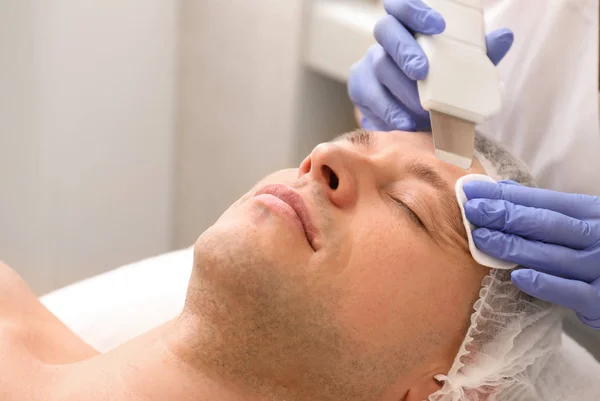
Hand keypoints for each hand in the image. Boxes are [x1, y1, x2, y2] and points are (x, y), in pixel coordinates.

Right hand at [348, 0, 513, 131]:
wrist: (419, 118)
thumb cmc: (443, 86)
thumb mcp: (465, 70)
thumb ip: (481, 55)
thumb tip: (505, 36)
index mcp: (410, 27)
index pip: (401, 6)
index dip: (414, 10)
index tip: (437, 26)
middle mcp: (386, 41)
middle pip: (385, 31)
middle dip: (404, 51)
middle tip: (422, 72)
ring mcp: (369, 65)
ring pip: (378, 70)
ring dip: (400, 90)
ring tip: (420, 110)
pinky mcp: (360, 91)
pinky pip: (368, 99)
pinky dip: (388, 113)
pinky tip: (404, 124)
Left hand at [463, 180, 599, 328]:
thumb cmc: (599, 247)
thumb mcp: (582, 220)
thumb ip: (546, 208)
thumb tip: (504, 190)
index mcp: (589, 212)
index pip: (542, 201)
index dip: (505, 196)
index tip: (473, 192)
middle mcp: (596, 236)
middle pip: (544, 224)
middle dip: (504, 215)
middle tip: (472, 210)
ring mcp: (598, 267)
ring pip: (550, 255)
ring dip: (513, 246)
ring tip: (481, 239)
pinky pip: (569, 292)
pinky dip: (544, 284)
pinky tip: (517, 276)